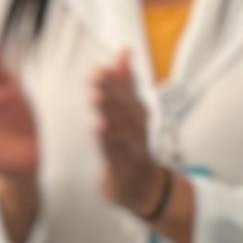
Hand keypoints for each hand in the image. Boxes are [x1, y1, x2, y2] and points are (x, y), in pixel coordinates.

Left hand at [89, 57, 191, 242]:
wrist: (145, 190)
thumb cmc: (135, 145)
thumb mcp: (132, 112)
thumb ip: (127, 84)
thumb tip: (123, 52)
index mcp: (139, 117)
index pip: (131, 95)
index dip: (118, 80)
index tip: (103, 67)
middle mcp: (139, 133)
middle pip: (127, 110)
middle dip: (112, 92)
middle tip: (97, 76)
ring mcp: (133, 152)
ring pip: (122, 130)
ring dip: (110, 113)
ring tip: (96, 97)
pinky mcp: (124, 170)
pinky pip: (116, 155)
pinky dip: (108, 141)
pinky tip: (97, 128)